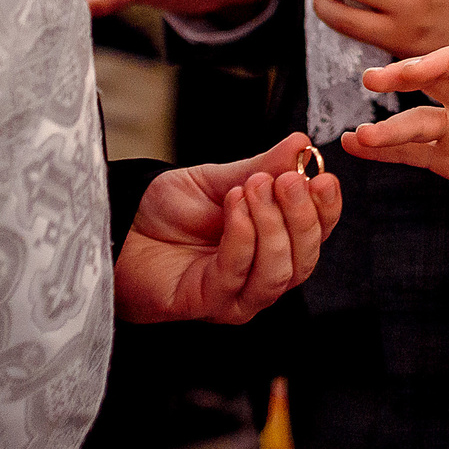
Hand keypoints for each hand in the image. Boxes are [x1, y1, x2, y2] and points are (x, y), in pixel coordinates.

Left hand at [116, 134, 343, 323]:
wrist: (122, 229)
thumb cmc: (168, 212)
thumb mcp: (220, 180)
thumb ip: (263, 167)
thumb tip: (302, 145)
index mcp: (274, 244)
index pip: (318, 234)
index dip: (326, 208)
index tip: (323, 177)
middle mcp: (262, 275)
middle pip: (305, 258)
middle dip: (301, 216)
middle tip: (288, 180)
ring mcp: (237, 296)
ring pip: (278, 273)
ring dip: (272, 226)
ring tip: (253, 187)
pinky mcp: (208, 304)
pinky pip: (236, 274)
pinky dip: (242, 237)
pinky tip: (234, 206)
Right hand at [343, 44, 448, 217]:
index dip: (438, 62)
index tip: (412, 72)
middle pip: (432, 80)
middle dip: (402, 77)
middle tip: (371, 80)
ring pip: (416, 122)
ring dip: (387, 128)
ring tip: (358, 137)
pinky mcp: (447, 159)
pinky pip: (412, 152)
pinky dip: (384, 151)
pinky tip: (355, 147)